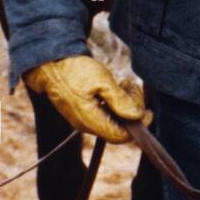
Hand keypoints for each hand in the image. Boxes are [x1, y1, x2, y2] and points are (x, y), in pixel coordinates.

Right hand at [23, 55, 148, 143]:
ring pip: (115, 118)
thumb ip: (120, 101)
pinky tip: (116, 86)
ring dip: (125, 102)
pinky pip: (107, 111)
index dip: (138, 126)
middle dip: (132, 109)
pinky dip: (116, 101)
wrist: (51, 64)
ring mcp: (85, 118)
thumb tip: (137, 116)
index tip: (147, 110)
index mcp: (91, 121)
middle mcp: (87, 125)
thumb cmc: (75, 71)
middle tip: (131, 86)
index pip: (121, 136)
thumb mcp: (102, 82)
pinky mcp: (85, 110)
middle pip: (120, 127)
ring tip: (124, 83)